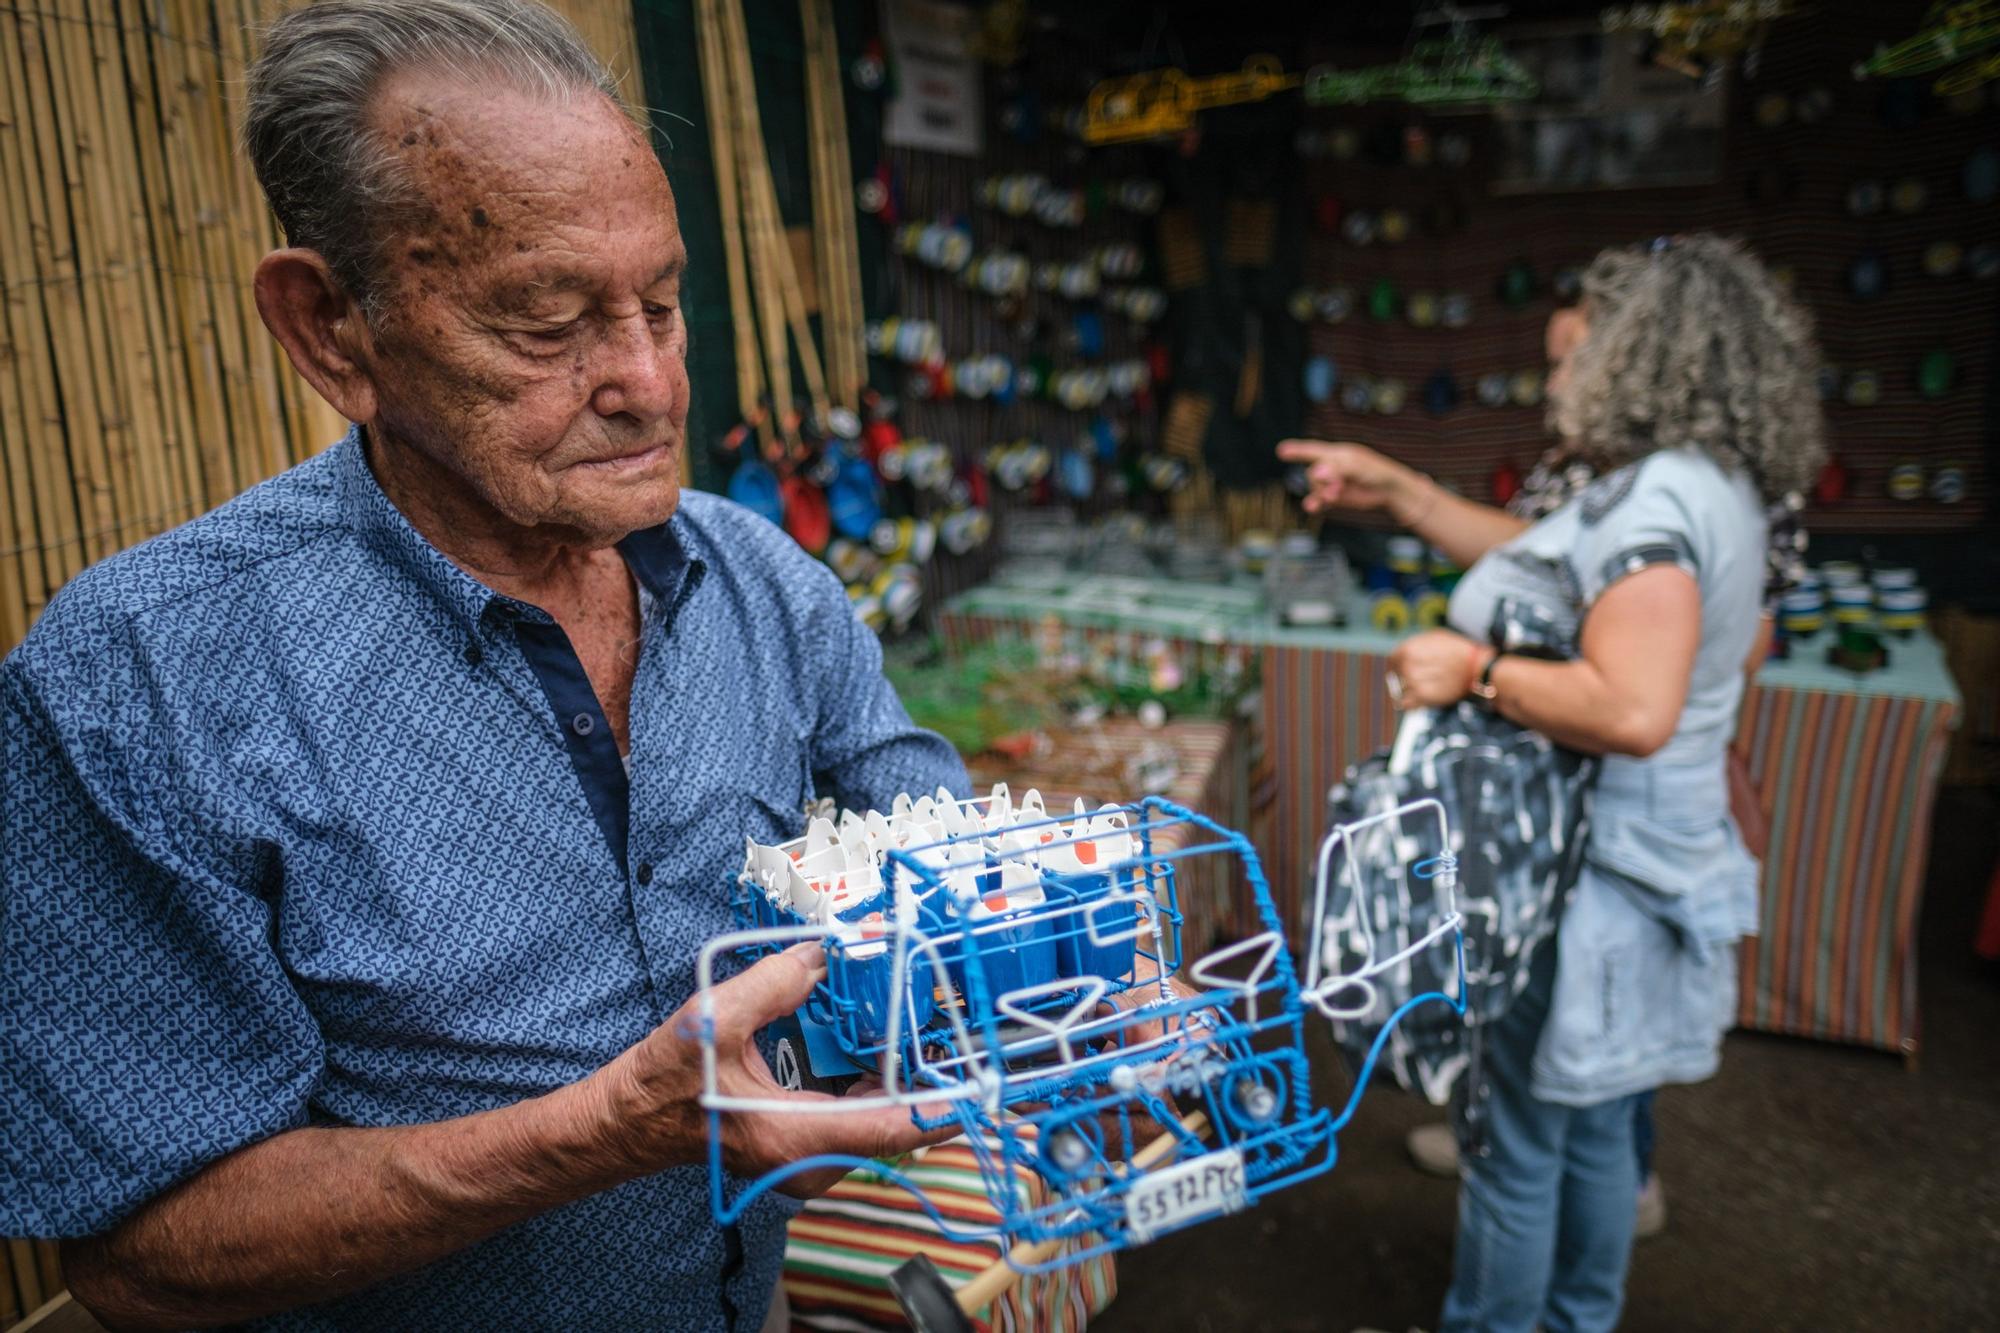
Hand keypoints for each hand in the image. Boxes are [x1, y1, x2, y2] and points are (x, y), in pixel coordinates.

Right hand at [588, 943, 955, 1197]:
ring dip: (901, 1082)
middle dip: (925, 1078)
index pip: (889, 1130)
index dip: (943, 1108)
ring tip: (924, 1031)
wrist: (634, 1122)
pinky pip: (859, 1123)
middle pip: (893, 1126)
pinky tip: (880, 1050)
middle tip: (951, 1028)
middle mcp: (808, 1160)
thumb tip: (822, 955)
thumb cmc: (666, 1081)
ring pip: (879, 1126)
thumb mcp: (712, 1020)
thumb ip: (772, 985)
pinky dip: (875, 1089)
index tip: (983, 1084)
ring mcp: (808, 1161)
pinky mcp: (806, 1151)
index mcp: (791, 1134)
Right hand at [1275, 439, 1429, 521]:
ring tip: (1336, 496)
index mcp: (1336, 453)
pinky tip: (1311, 507)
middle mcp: (1331, 467)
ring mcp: (1332, 483)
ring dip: (1322, 492)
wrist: (1390, 491)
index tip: (1281, 451)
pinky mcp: (1335, 498)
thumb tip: (1314, 473)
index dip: (1297, 450)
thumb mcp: (1357, 465)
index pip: (1313, 450)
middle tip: (1337, 487)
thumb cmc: (1377, 471)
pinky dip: (1314, 503)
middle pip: (1313, 473)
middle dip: (1322, 481)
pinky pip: (1318, 500)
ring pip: (1315, 488)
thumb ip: (1336, 468)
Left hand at [1387, 629, 1491, 708]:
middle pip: (1397, 676)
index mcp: (1407, 650)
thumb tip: (1404, 652)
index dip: (1396, 666)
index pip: (1391, 661)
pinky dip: (1411, 703)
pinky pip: (1405, 704)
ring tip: (1427, 686)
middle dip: (1405, 678)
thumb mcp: (1434, 636)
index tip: (1401, 671)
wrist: (1476, 667)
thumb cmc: (1458, 650)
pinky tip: (1421, 699)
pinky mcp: (1422, 697)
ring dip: (1410, 690)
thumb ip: (1416, 644)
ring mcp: (1414, 682)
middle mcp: (1407, 666)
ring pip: (1401, 690)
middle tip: (1421, 678)